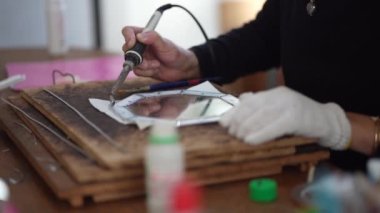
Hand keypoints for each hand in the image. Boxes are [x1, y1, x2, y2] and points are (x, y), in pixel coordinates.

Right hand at [122, 26, 199, 80]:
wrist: (182, 69)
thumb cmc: (176, 54)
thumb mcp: (165, 44)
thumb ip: (153, 38)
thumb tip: (140, 36)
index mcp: (144, 36)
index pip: (128, 31)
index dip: (127, 37)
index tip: (132, 43)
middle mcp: (140, 46)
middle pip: (127, 49)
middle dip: (137, 57)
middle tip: (147, 59)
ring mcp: (141, 58)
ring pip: (131, 62)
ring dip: (144, 65)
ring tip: (156, 64)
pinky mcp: (143, 69)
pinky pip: (137, 71)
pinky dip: (147, 72)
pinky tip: (156, 69)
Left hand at [220, 86, 350, 149]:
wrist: (328, 121)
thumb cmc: (301, 118)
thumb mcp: (279, 109)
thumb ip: (262, 105)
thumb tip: (240, 101)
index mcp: (274, 93)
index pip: (248, 101)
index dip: (234, 112)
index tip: (223, 122)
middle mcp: (280, 96)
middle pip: (252, 108)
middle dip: (239, 122)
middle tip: (232, 134)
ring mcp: (289, 105)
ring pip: (261, 117)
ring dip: (246, 129)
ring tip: (238, 138)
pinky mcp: (296, 118)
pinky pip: (274, 127)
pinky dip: (261, 134)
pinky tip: (250, 141)